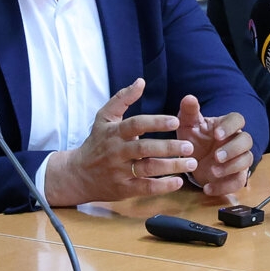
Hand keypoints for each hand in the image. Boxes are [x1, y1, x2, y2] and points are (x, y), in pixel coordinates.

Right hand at [43, 79, 196, 206]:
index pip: (136, 125)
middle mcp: (117, 152)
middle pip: (144, 149)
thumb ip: (122, 99)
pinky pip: (145, 188)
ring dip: (171, 167)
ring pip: (147, 169)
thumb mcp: (104, 118)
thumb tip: (141, 81)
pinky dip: (162, 187)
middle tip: (190, 146)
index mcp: (114, 133)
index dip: (156, 122)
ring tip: (192, 163)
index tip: (176, 121)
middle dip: (168, 147)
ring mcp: (120, 171)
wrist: (77, 174)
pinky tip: (179, 182)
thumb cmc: (97, 142)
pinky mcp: (123, 189)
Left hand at [174, 95, 255, 195]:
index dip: (230, 126)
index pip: (237, 119)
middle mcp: (236, 140)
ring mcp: (238, 159)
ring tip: (212, 172)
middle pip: (247, 140)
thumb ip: (188, 112)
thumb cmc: (193, 139)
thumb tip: (189, 98)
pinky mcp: (235, 176)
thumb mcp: (187, 126)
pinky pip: (238, 182)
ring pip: (247, 161)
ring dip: (231, 167)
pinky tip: (208, 188)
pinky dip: (224, 187)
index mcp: (226, 125)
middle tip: (216, 157)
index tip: (217, 134)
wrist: (192, 161)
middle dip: (233, 149)